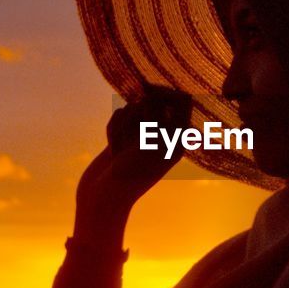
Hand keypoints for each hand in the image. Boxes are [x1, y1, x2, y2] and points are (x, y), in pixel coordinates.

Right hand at [74, 85, 192, 225]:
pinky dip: (113, 128)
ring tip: (119, 149)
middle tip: (132, 135)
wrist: (105, 198)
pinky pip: (119, 115)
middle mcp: (164, 133)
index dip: (166, 92)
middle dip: (139, 111)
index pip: (183, 100)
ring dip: (123, 123)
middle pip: (154, 99)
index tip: (148, 92)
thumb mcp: (150, 144)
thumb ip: (155, 114)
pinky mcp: (124, 134)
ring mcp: (143, 133)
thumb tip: (150, 90)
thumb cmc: (132, 174)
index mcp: (180, 138)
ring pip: (133, 106)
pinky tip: (112, 149)